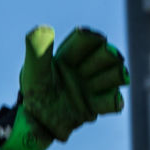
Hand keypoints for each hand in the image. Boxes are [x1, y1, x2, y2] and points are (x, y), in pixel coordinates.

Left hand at [17, 25, 128, 143]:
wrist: (34, 122)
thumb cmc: (34, 92)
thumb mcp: (34, 73)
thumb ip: (37, 53)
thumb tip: (40, 28)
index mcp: (69, 56)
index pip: (83, 42)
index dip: (89, 38)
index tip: (94, 37)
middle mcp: (84, 68)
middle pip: (105, 55)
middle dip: (106, 56)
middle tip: (108, 54)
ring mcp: (92, 86)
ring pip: (113, 75)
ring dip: (113, 75)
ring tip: (113, 76)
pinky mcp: (95, 106)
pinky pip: (111, 102)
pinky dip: (114, 101)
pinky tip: (116, 101)